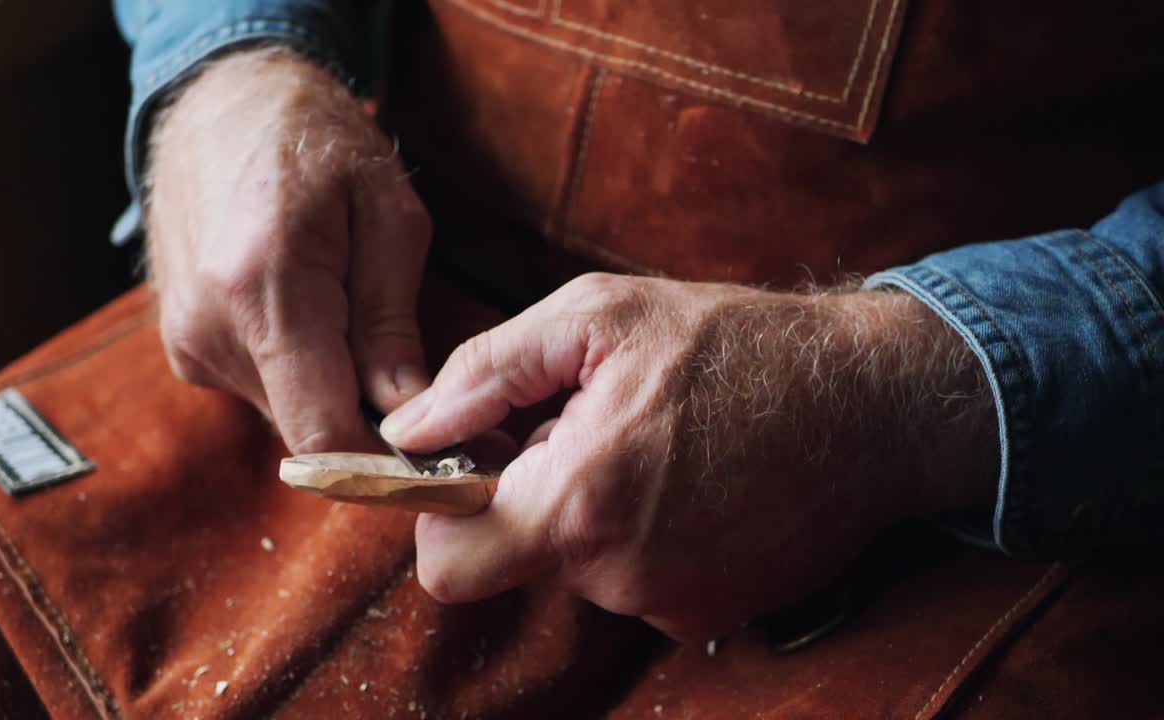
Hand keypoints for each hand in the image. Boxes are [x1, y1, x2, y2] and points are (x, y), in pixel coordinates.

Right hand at [147, 47, 430, 451]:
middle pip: (309, 431)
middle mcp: (210, 331)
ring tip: (383, 347)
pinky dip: (308, 378)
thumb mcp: (387, 213)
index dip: (388, 470)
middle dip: (377, 432)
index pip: (323, 431)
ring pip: (288, 416)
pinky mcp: (185, 347)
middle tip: (445, 411)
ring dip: (341, 399)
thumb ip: (390, 320)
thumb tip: (404, 412)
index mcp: (263, 290)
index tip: (447, 474)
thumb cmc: (317, 141)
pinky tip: (332, 328)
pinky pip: (265, 390)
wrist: (221, 103)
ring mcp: (188, 343)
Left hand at [381, 273, 997, 639]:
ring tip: (652, 447)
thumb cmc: (736, 345)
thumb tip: (408, 428)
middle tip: (584, 431)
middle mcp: (619, 575)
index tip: (480, 465)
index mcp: (578, 502)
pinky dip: (645, 540)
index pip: (447, 566)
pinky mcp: (712, 614)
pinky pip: (638, 585)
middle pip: (517, 560)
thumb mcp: (598, 317)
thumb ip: (485, 373)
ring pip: (580, 570)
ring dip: (593, 516)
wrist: (873, 400)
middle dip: (529, 501)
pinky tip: (689, 482)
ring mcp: (670, 605)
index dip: (444, 515)